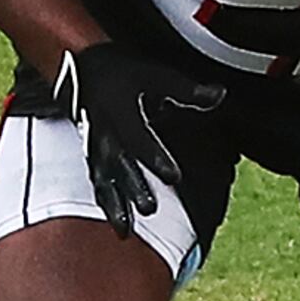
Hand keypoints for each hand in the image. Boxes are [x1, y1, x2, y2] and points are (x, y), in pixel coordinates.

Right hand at [56, 43, 225, 237]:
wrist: (79, 69)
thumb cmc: (122, 72)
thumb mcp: (155, 75)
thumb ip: (187, 89)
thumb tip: (220, 95)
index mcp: (122, 115)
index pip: (141, 139)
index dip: (157, 157)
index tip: (175, 175)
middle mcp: (106, 135)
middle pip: (121, 166)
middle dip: (134, 188)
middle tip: (151, 208)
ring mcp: (95, 148)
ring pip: (104, 181)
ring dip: (115, 205)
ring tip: (125, 231)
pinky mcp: (91, 156)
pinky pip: (98, 182)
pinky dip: (107, 202)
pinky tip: (118, 223)